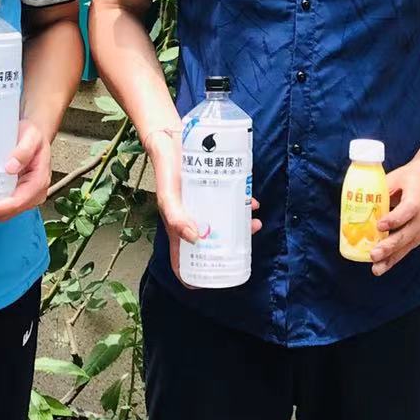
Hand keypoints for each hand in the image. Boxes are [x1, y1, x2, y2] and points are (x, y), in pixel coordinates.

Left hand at [0, 118, 50, 220]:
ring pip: (2, 212)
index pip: (17, 202)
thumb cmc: (34, 136)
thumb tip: (10, 167)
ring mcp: (23, 195)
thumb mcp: (32, 137)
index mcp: (38, 182)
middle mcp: (32, 193)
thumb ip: (24, 151)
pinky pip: (0, 204)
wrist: (34, 135)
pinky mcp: (14, 193)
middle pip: (8, 211)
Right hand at [146, 128, 259, 286]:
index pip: (183, 262)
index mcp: (179, 228)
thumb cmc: (165, 171)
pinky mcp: (214, 188)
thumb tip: (196, 239)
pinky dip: (242, 202)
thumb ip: (177, 218)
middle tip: (246, 241)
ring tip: (254, 221)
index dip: (195, 277)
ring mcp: (204, 204)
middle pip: (212, 243)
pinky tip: (251, 201)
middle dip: (230, 247)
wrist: (170, 139)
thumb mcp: (168, 196)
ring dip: (241, 225)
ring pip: (225, 222)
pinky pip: (231, 199)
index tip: (213, 280)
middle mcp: (192, 220)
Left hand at [370, 156, 419, 276]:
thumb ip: (381, 190)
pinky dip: (396, 256)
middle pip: (410, 231)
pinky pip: (410, 246)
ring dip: (392, 257)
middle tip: (374, 254)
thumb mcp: (397, 176)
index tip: (380, 225)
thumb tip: (358, 201)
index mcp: (418, 193)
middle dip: (391, 245)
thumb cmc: (415, 177)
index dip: (395, 218)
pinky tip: (384, 265)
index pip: (410, 208)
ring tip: (377, 267)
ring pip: (410, 243)